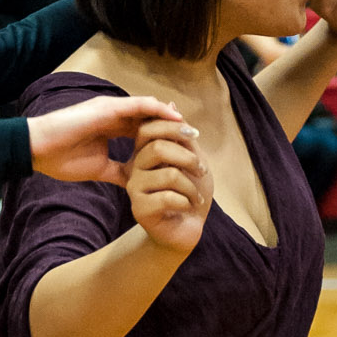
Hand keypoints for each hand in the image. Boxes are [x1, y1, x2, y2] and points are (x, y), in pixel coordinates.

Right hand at [27, 93, 186, 185]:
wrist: (38, 150)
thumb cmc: (61, 159)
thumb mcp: (98, 169)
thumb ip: (118, 171)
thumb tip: (135, 184)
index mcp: (112, 128)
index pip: (145, 132)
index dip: (165, 141)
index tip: (184, 153)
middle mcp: (115, 115)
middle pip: (152, 119)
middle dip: (174, 129)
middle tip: (196, 140)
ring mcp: (111, 108)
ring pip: (150, 110)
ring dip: (172, 120)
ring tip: (191, 131)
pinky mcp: (108, 107)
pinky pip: (140, 106)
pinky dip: (159, 111)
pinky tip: (175, 121)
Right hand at [127, 121, 211, 256]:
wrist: (186, 231)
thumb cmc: (190, 196)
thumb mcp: (193, 161)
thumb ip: (183, 137)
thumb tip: (171, 105)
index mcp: (144, 153)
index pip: (149, 128)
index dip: (173, 127)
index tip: (194, 137)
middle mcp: (134, 168)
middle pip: (158, 147)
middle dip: (188, 158)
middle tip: (201, 171)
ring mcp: (134, 189)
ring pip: (168, 174)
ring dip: (192, 186)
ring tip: (196, 197)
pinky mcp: (139, 209)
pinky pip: (168, 197)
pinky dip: (187, 202)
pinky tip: (187, 208)